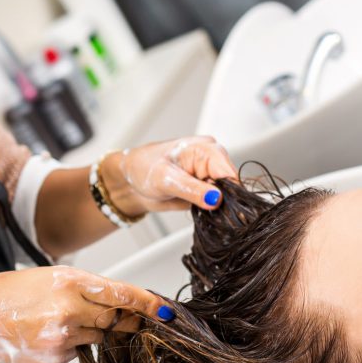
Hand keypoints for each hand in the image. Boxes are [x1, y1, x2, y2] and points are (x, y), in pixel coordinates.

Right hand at [0, 266, 172, 362]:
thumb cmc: (16, 293)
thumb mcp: (53, 278)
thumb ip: (89, 289)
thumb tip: (125, 302)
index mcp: (70, 282)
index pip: (121, 294)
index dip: (148, 304)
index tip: (167, 312)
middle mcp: (69, 310)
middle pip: (116, 319)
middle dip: (123, 319)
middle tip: (122, 316)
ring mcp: (62, 337)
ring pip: (101, 337)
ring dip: (96, 330)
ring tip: (67, 319)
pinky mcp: (56, 357)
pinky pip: (81, 351)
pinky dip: (77, 343)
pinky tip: (54, 334)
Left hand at [100, 136, 236, 215]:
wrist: (130, 181)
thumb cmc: (143, 168)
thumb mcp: (166, 179)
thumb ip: (192, 190)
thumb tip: (216, 199)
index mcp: (206, 149)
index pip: (229, 172)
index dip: (231, 192)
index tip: (223, 209)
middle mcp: (212, 161)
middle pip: (232, 186)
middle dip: (223, 202)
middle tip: (206, 212)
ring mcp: (209, 177)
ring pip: (226, 198)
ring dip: (216, 209)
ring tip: (195, 208)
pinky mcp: (205, 191)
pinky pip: (216, 205)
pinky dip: (210, 212)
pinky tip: (198, 213)